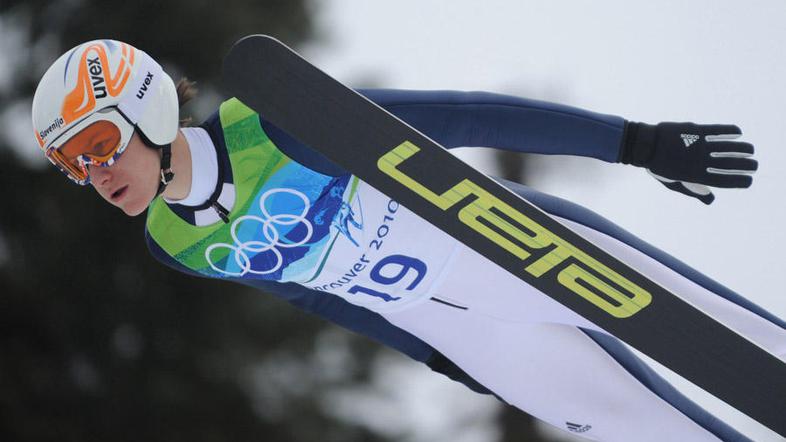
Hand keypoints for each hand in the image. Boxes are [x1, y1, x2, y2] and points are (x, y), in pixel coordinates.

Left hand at [621, 122, 757, 203]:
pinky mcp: (696, 131)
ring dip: (743, 149)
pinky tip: (739, 133)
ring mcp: (699, 145)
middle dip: (747, 165)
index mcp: (694, 175)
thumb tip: (711, 200)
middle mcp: (699, 161)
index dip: (739, 181)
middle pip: (730, 164)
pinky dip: (731, 131)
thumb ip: (693, 190)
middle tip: (754, 165)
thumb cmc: (658, 167)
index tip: (749, 181)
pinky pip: (718, 130)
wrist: (644, 145)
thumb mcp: (674, 183)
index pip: (723, 180)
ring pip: (729, 147)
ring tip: (751, 150)